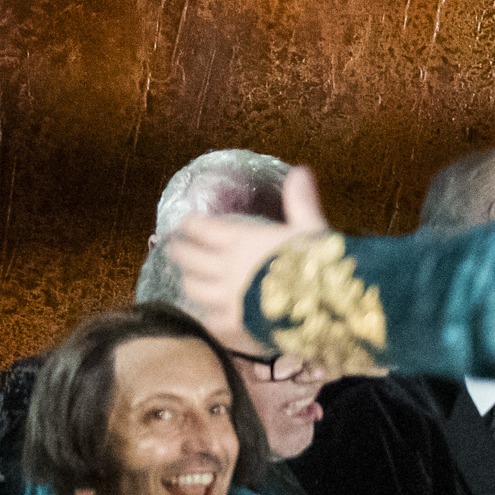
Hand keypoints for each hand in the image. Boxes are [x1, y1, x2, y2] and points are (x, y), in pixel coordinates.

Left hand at [162, 165, 332, 356]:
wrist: (319, 307)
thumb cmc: (316, 263)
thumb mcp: (312, 228)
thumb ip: (301, 203)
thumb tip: (302, 171)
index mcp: (242, 241)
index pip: (204, 229)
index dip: (192, 225)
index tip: (186, 223)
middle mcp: (226, 267)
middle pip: (190, 258)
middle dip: (180, 251)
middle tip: (174, 248)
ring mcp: (226, 297)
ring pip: (193, 288)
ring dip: (190, 282)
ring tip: (188, 280)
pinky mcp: (234, 324)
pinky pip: (211, 319)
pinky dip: (208, 316)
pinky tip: (209, 316)